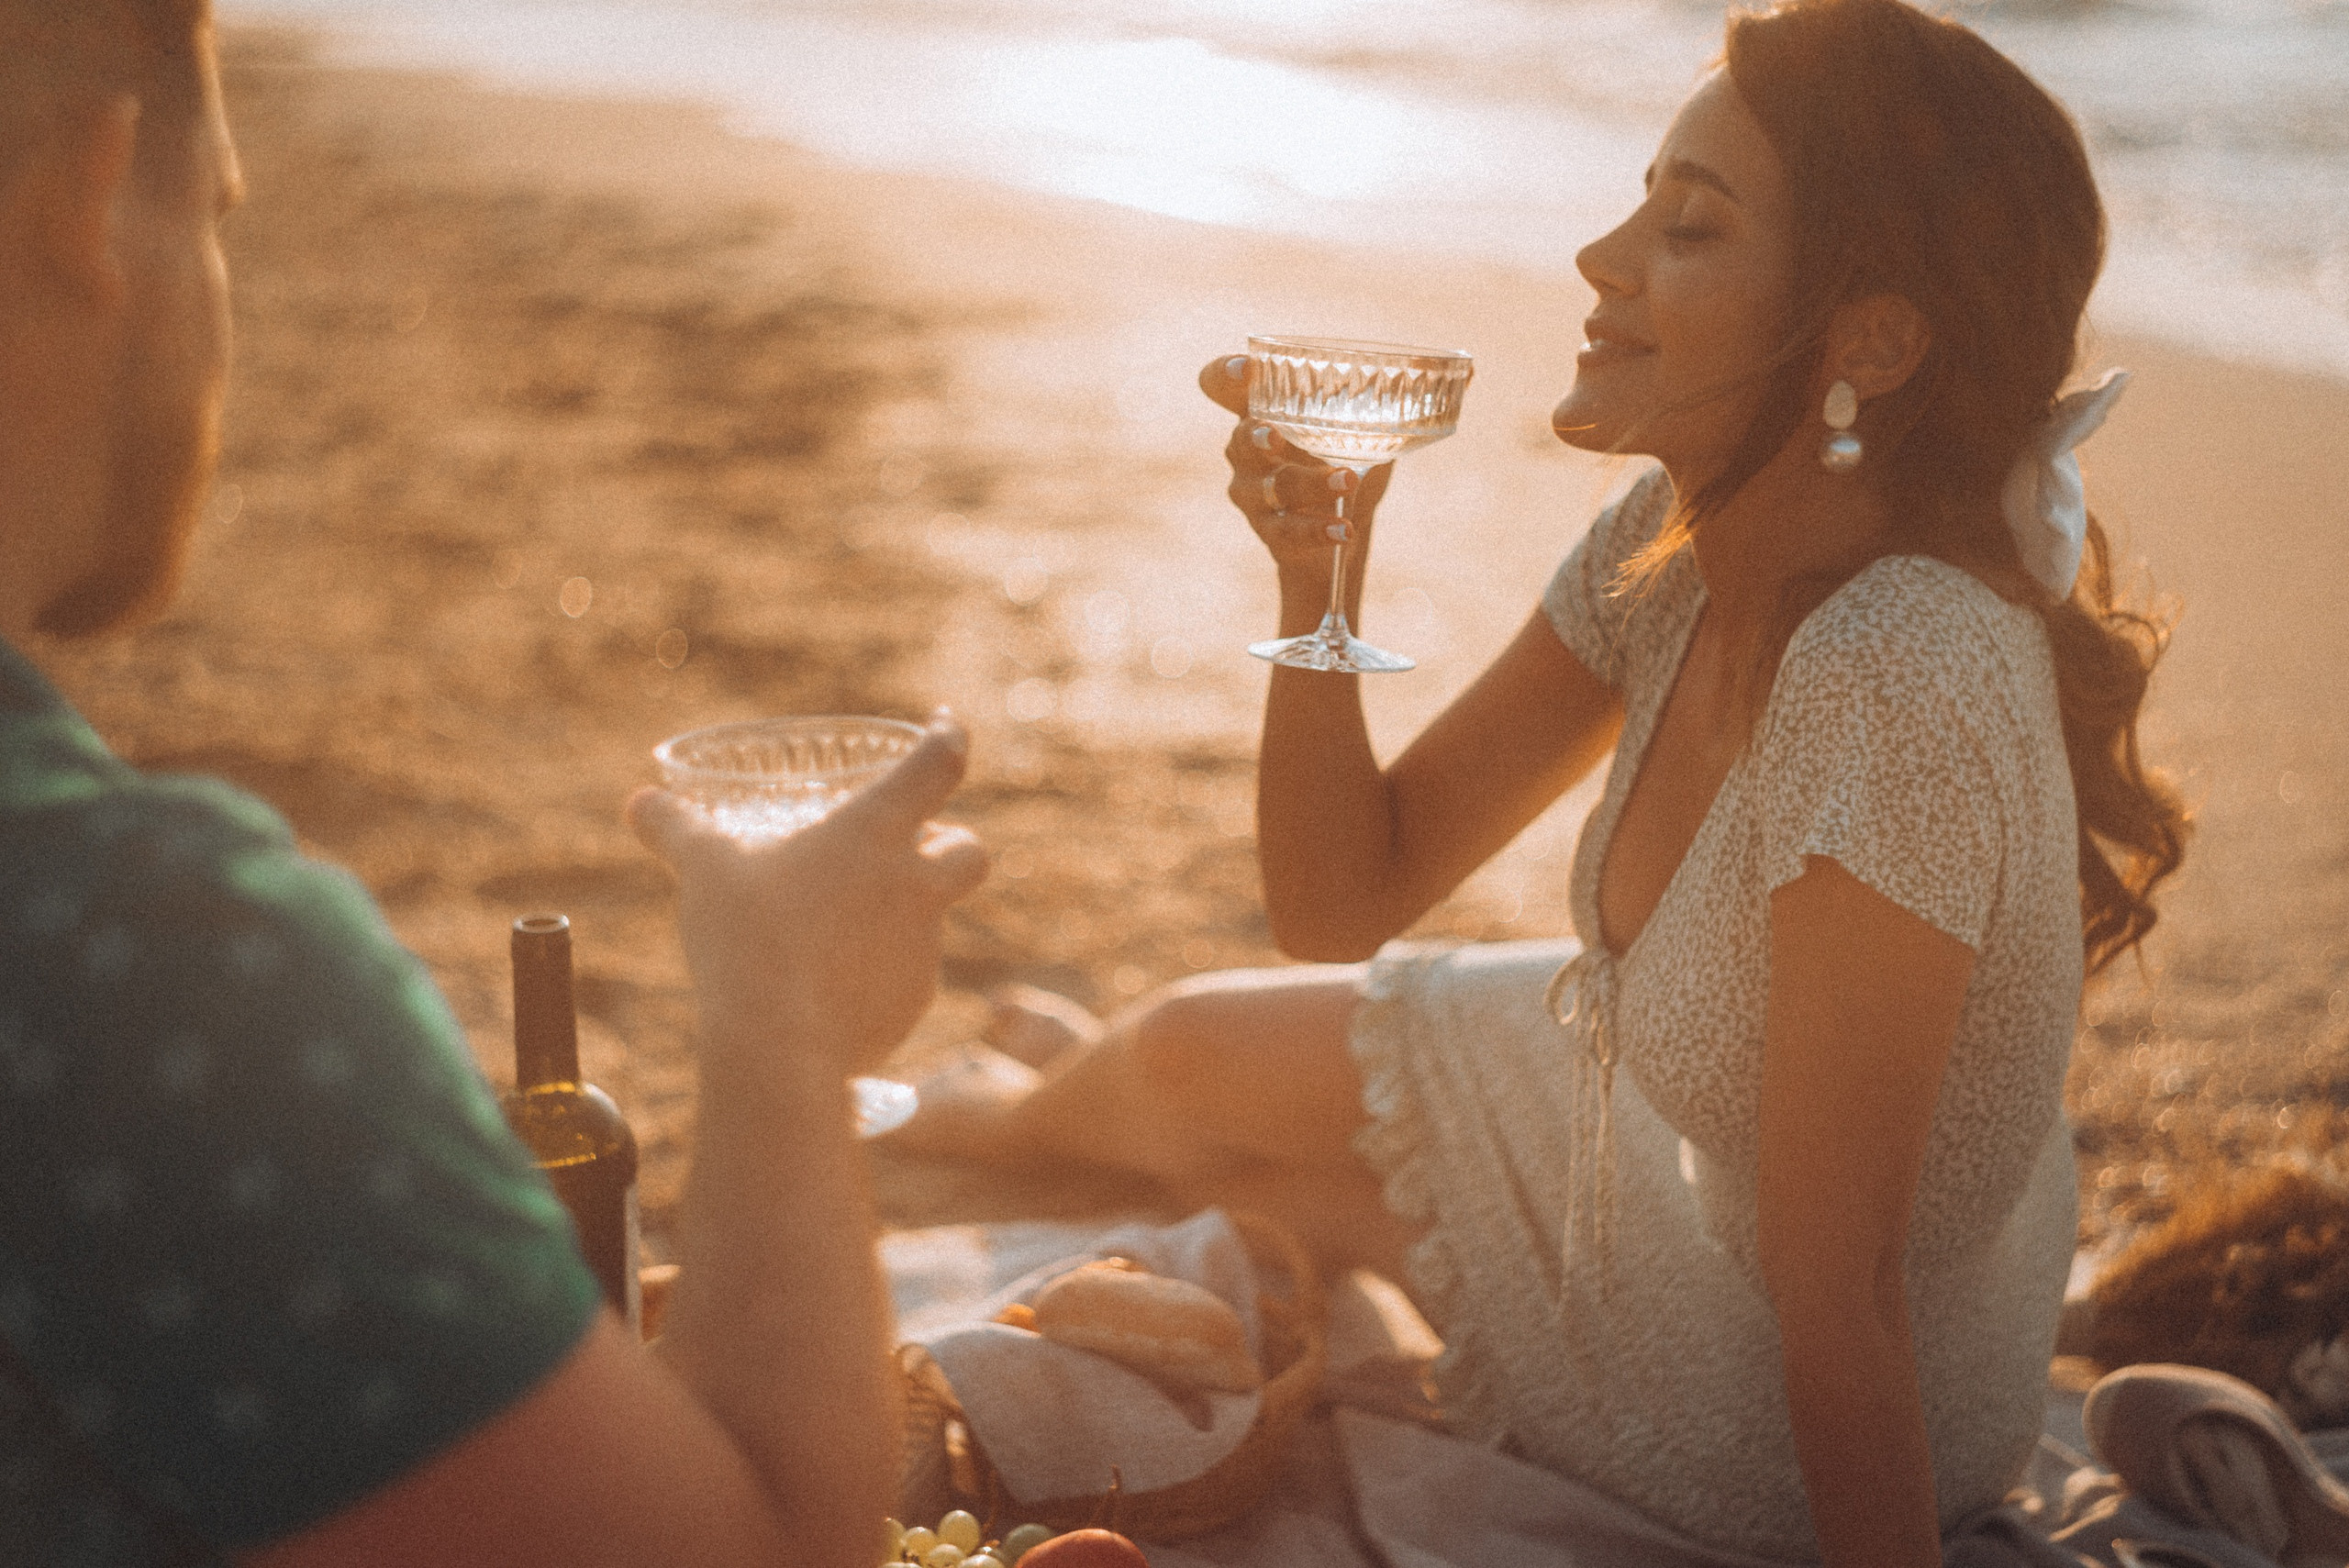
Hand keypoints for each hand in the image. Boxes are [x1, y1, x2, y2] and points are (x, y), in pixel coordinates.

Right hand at [627, 714, 988, 1078]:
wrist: (779, 1045)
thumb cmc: (747, 939)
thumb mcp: (705, 872)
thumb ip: (676, 830)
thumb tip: (640, 802)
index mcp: (873, 834)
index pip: (937, 766)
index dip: (949, 738)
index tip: (947, 726)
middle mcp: (913, 886)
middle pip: (972, 851)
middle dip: (954, 844)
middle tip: (913, 849)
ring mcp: (921, 948)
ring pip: (930, 921)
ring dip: (896, 917)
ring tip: (828, 933)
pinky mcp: (913, 1002)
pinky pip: (902, 979)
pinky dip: (874, 976)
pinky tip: (825, 989)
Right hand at [1198, 352, 1391, 577]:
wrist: (1342, 528)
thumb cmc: (1345, 461)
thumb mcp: (1364, 427)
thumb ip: (1388, 400)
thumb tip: (1459, 370)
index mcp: (1261, 412)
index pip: (1220, 386)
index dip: (1224, 376)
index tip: (1245, 368)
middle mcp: (1247, 452)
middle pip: (1239, 441)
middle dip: (1256, 437)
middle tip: (1277, 436)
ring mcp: (1254, 495)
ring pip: (1272, 488)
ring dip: (1310, 485)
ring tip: (1348, 482)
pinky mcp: (1272, 532)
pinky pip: (1290, 531)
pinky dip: (1319, 529)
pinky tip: (1344, 530)